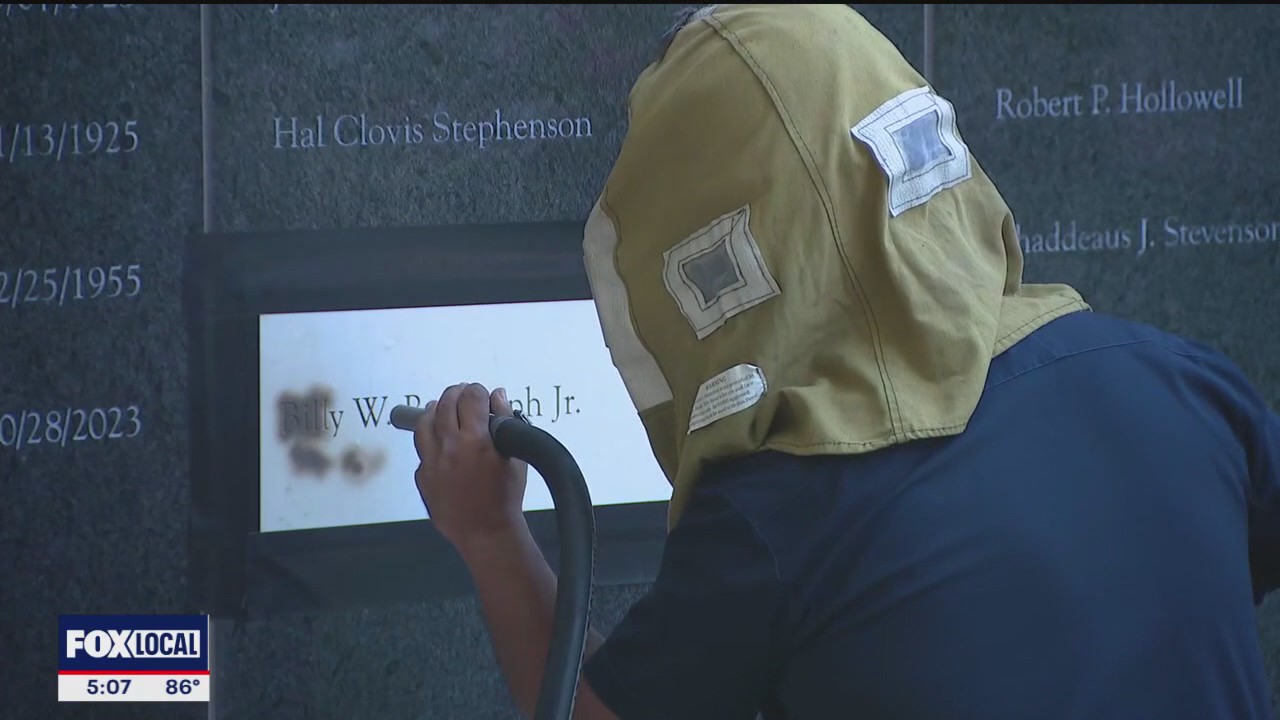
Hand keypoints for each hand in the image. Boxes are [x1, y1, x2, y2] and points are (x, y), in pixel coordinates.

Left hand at [413, 383, 528, 548]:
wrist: (486, 531)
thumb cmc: (505, 498)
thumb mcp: (515, 456)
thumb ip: (506, 421)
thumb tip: (498, 397)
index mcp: (476, 440)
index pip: (472, 398)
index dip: (477, 391)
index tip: (480, 393)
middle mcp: (450, 447)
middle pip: (446, 404)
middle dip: (456, 394)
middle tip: (462, 394)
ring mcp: (432, 463)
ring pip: (424, 423)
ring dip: (435, 411)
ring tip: (442, 408)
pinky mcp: (423, 477)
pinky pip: (421, 450)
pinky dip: (430, 441)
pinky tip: (439, 441)